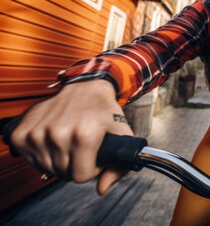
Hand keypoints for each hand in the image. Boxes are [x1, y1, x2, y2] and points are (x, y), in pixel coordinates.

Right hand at [10, 79, 133, 194]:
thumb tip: (103, 188)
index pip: (81, 176)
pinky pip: (30, 159)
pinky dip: (42, 153)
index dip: (91, 168)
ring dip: (59, 159)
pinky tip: (53, 139)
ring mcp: (38, 132)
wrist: (84, 87)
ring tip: (69, 141)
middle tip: (82, 146)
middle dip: (76, 164)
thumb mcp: (121, 133)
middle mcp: (58, 133)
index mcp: (83, 136)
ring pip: (47, 168)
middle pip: (64, 173)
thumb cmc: (103, 110)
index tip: (94, 154)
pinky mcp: (22, 132)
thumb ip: (119, 165)